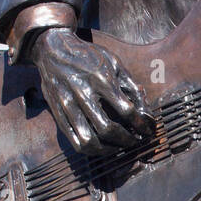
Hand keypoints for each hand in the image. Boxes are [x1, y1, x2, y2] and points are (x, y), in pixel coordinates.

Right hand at [30, 28, 153, 153]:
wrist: (53, 50)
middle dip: (126, 140)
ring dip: (109, 149)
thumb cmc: (89, 56)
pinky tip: (102, 147)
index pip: (126, 111)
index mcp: (101, 79)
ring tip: (119, 147)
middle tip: (135, 141)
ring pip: (89, 140)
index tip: (148, 131)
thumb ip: (131, 86)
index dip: (141, 125)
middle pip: (107, 129)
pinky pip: (74, 141)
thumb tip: (146, 112)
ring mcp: (67, 105)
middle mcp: (83, 93)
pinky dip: (91, 150)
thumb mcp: (114, 63)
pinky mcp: (58, 114)